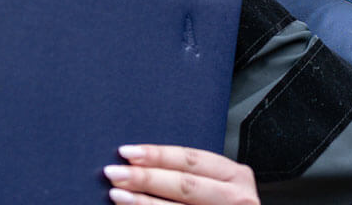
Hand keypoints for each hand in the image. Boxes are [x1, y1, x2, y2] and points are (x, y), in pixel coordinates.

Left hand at [104, 145, 259, 204]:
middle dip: (146, 178)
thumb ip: (189, 173)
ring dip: (143, 202)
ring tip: (117, 194)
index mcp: (235, 175)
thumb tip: (138, 161)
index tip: (127, 152)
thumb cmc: (220, 201)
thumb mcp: (216, 183)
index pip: (191, 159)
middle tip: (114, 172)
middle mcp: (236, 197)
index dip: (157, 155)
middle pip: (185, 185)